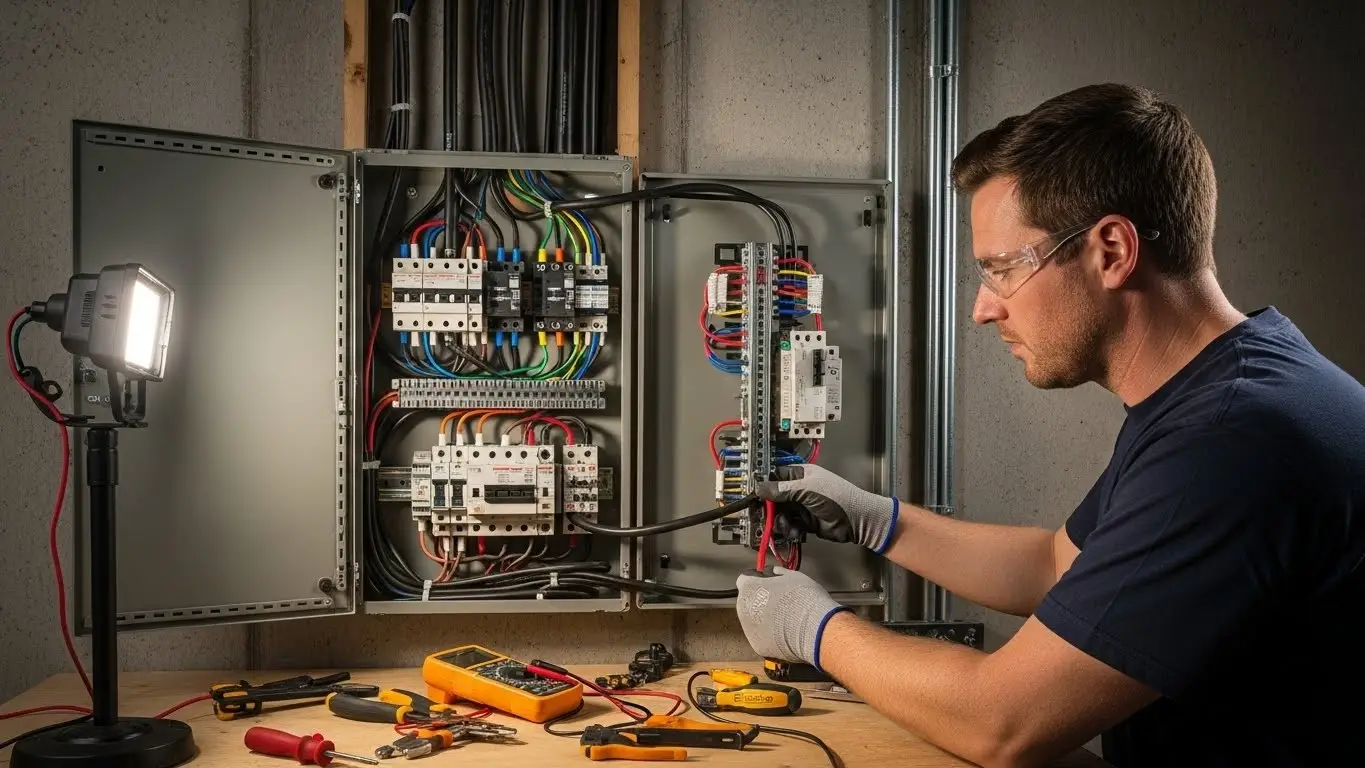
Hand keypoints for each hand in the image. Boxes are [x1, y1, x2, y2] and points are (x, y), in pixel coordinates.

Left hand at [735, 566, 849, 666]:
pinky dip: (770, 636)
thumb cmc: (806, 600)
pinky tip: (785, 632)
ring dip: (764, 620)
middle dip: (760, 601)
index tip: (765, 583)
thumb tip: (776, 573)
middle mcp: (744, 609)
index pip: (744, 580)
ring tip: (785, 619)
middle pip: (747, 602)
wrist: (816, 629)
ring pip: (753, 622)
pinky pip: (762, 638)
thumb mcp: (794, 576)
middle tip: (779, 602)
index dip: (756, 581)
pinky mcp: (758, 646)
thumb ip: (779, 574)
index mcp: (749, 588)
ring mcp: (749, 630)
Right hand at [756, 464, 899, 552]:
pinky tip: (795, 532)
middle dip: (770, 508)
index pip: (776, 477)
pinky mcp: (806, 522)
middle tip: (765, 516)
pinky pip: (790, 525)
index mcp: (801, 475)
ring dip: (781, 521)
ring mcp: (804, 507)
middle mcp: (801, 490)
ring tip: (787, 525)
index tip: (754, 496)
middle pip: (776, 498)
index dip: (764, 486)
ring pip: (782, 513)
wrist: (858, 520)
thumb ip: (781, 490)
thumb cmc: (837, 498)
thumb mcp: (807, 490)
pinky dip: (790, 529)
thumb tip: (760, 488)